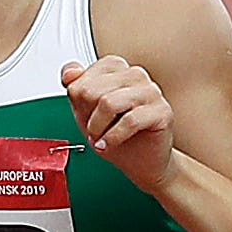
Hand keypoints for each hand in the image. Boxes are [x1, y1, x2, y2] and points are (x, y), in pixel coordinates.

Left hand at [63, 56, 175, 193]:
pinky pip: (130, 121)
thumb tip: (69, 73)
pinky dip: (113, 137)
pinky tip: (109, 144)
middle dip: (87, 117)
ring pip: (109, 103)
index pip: (85, 78)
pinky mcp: (162, 111)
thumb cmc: (117, 135)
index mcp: (117, 69)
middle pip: (93, 90)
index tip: (84, 115)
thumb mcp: (86, 111)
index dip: (79, 103)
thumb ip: (75, 88)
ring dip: (97, 128)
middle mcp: (135, 75)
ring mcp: (151, 91)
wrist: (142, 162)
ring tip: (99, 139)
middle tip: (92, 132)